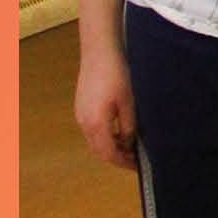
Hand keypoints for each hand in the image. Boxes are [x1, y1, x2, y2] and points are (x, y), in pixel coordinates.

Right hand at [75, 46, 137, 170]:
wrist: (99, 52)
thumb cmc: (116, 74)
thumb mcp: (129, 103)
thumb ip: (129, 127)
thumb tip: (130, 143)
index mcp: (96, 123)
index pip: (109, 154)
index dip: (124, 162)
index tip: (138, 166)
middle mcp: (84, 122)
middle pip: (100, 150)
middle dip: (118, 157)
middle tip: (136, 160)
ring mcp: (80, 114)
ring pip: (95, 141)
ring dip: (111, 147)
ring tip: (130, 146)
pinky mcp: (81, 107)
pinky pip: (92, 130)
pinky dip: (105, 136)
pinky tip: (119, 131)